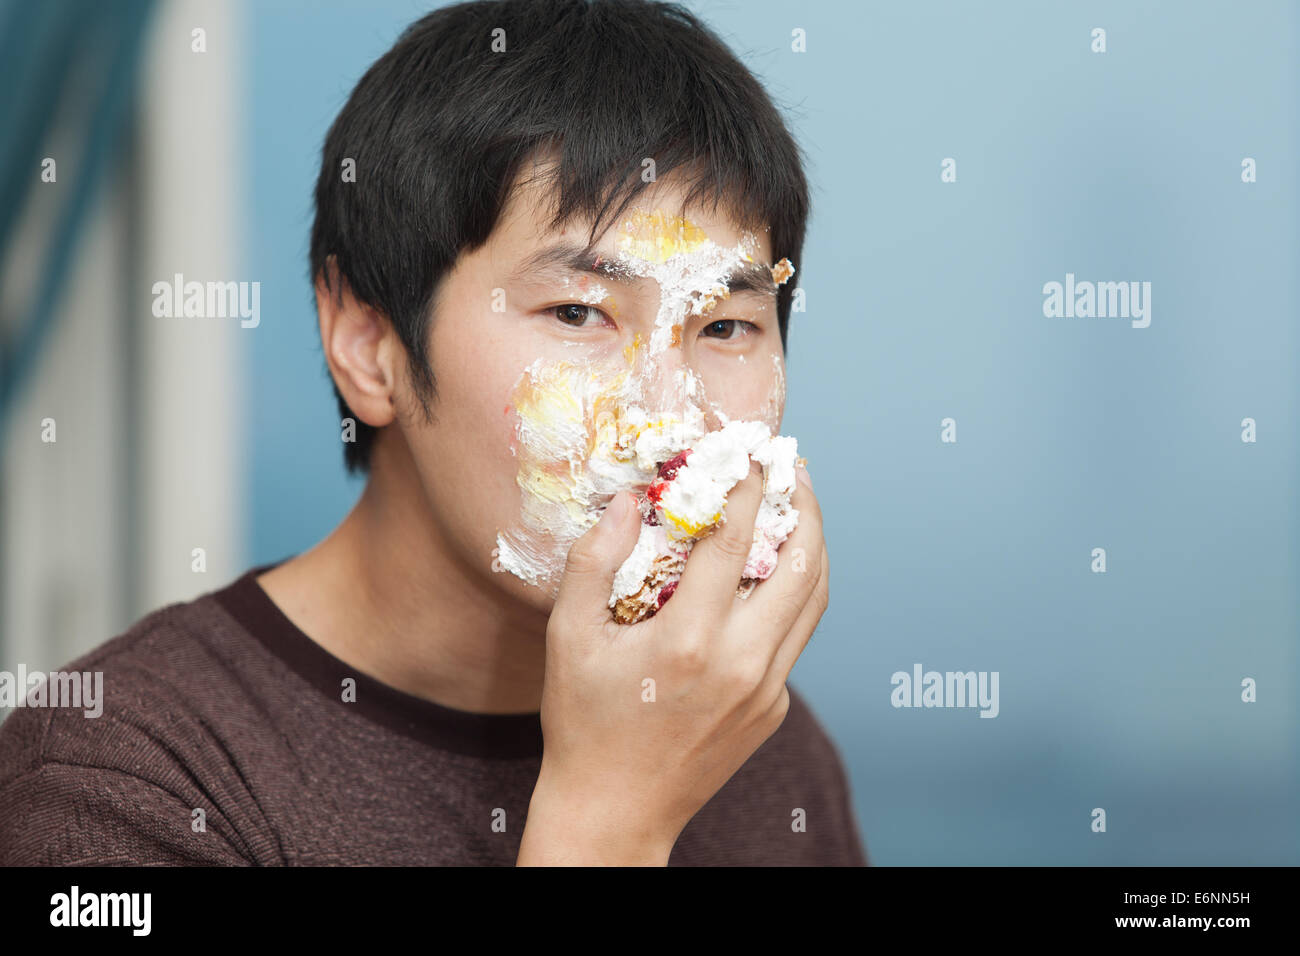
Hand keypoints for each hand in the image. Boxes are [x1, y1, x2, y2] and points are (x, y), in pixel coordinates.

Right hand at [516, 460, 828, 864]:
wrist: (615, 811)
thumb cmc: (583, 722)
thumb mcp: (568, 638)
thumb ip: (593, 561)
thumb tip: (624, 500)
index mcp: (689, 641)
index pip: (734, 539)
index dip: (745, 484)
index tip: (746, 448)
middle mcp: (742, 663)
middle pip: (801, 563)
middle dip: (803, 503)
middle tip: (792, 464)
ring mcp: (766, 690)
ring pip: (814, 600)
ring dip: (814, 544)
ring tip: (802, 503)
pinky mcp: (774, 708)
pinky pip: (796, 636)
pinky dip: (795, 592)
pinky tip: (776, 569)